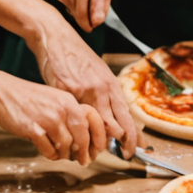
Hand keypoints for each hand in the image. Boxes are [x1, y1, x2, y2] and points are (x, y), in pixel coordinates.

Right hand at [0, 70, 112, 165]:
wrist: (3, 92)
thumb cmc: (30, 99)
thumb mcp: (55, 99)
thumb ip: (68, 114)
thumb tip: (83, 139)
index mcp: (69, 100)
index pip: (93, 120)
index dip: (98, 138)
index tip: (97, 150)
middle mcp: (62, 108)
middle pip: (82, 136)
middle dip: (84, 152)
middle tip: (83, 161)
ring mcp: (48, 119)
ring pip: (66, 145)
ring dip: (65, 154)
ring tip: (61, 155)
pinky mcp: (33, 129)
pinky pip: (48, 150)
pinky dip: (51, 155)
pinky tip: (48, 152)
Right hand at [32, 24, 138, 155]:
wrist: (55, 38)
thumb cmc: (76, 57)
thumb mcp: (97, 72)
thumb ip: (105, 93)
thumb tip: (113, 116)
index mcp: (110, 83)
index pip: (126, 114)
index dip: (133, 134)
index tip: (137, 148)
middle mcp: (100, 88)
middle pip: (115, 122)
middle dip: (122, 141)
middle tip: (124, 155)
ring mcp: (82, 90)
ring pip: (95, 124)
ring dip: (95, 142)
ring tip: (93, 154)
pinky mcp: (63, 92)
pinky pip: (72, 118)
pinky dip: (73, 132)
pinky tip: (71, 142)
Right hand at [55, 0, 116, 31]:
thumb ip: (105, 3)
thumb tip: (98, 21)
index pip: (95, 6)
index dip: (95, 20)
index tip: (95, 24)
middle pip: (81, 13)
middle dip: (86, 24)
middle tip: (91, 27)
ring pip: (74, 12)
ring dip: (80, 16)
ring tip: (87, 10)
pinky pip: (68, 6)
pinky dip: (74, 9)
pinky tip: (79, 2)